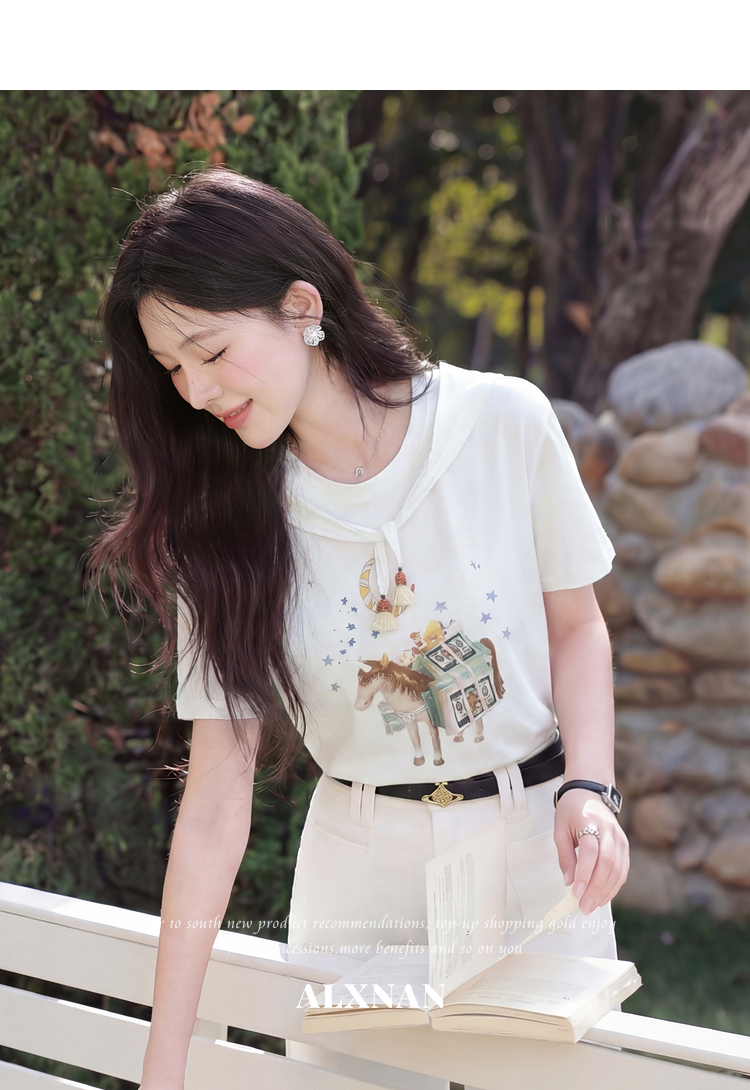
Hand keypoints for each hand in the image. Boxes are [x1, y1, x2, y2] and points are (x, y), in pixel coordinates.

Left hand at [553, 789, 628, 913]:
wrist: (590, 793)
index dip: (584, 873)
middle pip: (607, 863)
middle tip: (584, 906)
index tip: (576, 892)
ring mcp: (620, 838)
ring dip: (606, 891)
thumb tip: (569, 882)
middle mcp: (609, 830)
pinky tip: (603, 897)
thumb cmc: (572, 810)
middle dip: (596, 888)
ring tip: (592, 905)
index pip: (590, 851)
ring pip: (618, 869)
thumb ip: (565, 855)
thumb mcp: (560, 828)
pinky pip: (623, 870)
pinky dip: (614, 886)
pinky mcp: (625, 845)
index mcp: (590, 822)